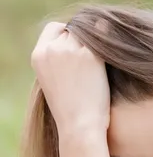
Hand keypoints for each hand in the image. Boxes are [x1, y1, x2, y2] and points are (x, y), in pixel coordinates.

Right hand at [31, 22, 109, 141]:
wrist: (79, 127)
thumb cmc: (70, 111)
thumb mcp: (54, 81)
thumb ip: (59, 59)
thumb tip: (78, 40)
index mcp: (38, 56)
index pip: (54, 28)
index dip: (67, 35)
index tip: (78, 50)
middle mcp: (52, 49)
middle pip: (73, 31)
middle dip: (83, 43)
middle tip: (93, 64)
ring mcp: (70, 50)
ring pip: (88, 35)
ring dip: (96, 47)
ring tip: (100, 70)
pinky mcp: (90, 56)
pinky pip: (102, 43)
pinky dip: (108, 50)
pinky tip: (110, 66)